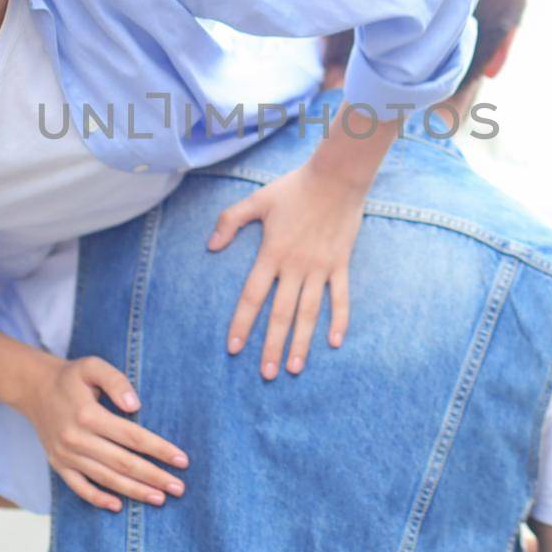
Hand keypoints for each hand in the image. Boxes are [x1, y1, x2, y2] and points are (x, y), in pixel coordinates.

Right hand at [16, 354, 189, 512]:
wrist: (33, 388)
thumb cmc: (71, 377)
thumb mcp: (93, 367)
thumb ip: (116, 382)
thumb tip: (136, 405)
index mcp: (88, 415)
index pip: (132, 436)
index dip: (159, 449)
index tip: (182, 460)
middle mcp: (76, 439)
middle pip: (123, 463)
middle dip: (154, 476)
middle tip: (178, 488)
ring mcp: (66, 455)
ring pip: (105, 478)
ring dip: (134, 491)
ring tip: (159, 498)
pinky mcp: (58, 465)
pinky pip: (79, 488)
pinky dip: (98, 499)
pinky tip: (118, 506)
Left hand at [207, 160, 365, 378]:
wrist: (336, 177)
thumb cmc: (294, 188)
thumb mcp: (257, 201)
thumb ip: (230, 221)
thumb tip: (211, 246)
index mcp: (272, 254)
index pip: (253, 296)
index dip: (243, 323)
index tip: (235, 348)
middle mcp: (296, 267)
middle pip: (281, 314)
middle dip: (273, 346)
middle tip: (266, 374)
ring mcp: (320, 268)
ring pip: (309, 312)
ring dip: (302, 342)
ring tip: (295, 368)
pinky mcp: (340, 264)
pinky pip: (340, 297)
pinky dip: (339, 319)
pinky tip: (334, 342)